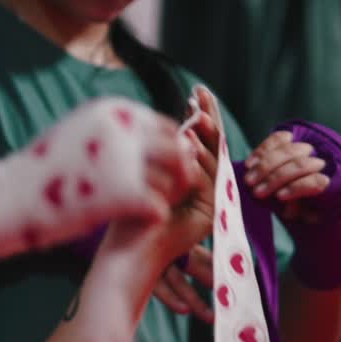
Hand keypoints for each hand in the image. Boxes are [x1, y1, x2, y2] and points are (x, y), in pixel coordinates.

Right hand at [0, 97, 194, 263]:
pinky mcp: (124, 193)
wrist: (8, 197)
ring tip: (154, 209)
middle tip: (173, 193)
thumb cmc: (40, 171)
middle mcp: (124, 128)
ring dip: (169, 196)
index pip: (165, 126)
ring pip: (176, 178)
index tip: (164, 171)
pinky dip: (154, 216)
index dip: (170, 150)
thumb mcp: (76, 133)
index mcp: (113, 110)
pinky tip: (141, 223)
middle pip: (177, 149)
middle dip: (180, 171)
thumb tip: (140, 137)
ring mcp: (126, 159)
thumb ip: (110, 132)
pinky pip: (159, 206)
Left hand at [149, 85, 220, 321]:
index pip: (198, 137)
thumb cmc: (129, 210)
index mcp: (187, 171)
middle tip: (203, 97)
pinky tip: (188, 142)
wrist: (128, 248)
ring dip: (205, 136)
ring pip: (212, 160)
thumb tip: (172, 120)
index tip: (196, 92)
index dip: (199, 115)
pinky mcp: (210, 213)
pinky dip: (199, 161)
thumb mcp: (146, 171)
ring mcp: (208, 198)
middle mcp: (201, 183)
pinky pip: (207, 181)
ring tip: (196, 116)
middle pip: (211, 145)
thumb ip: (163, 149)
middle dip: (208, 119)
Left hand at [241, 120, 340, 289]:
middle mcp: (320, 152)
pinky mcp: (338, 185)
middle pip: (289, 150)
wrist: (318, 233)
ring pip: (299, 164)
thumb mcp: (276, 187)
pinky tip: (281, 197)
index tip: (248, 166)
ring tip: (259, 193)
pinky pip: (314, 182)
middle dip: (266, 166)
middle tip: (249, 183)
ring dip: (276, 178)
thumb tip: (247, 172)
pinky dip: (295, 188)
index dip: (264, 149)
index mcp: (303, 147)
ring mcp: (330, 168)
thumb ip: (266, 176)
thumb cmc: (293, 206)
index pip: (282, 138)